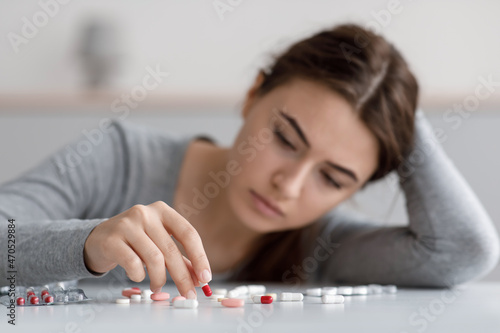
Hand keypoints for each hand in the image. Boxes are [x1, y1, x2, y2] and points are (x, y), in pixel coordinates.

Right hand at [83, 201, 210, 297]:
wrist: (98, 239)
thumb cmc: (135, 242)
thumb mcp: (159, 244)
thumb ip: (181, 258)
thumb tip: (200, 278)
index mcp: (163, 210)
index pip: (188, 233)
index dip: (199, 257)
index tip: (206, 277)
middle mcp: (146, 213)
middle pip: (171, 249)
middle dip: (183, 276)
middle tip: (188, 294)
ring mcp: (127, 224)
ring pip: (154, 258)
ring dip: (160, 278)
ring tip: (158, 287)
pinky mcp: (111, 239)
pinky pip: (133, 263)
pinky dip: (139, 275)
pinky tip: (138, 277)